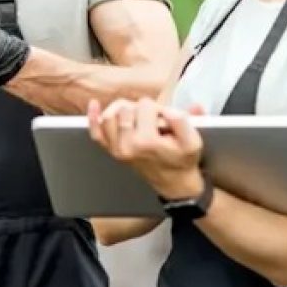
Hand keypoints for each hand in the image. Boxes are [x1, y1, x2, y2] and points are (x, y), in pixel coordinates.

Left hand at [88, 97, 204, 198]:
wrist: (174, 182)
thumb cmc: (182, 159)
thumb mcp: (193, 141)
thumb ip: (183, 121)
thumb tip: (168, 110)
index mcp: (146, 142)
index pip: (145, 105)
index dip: (158, 108)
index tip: (166, 121)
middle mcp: (126, 145)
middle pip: (126, 107)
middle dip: (141, 108)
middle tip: (154, 121)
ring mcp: (116, 149)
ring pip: (110, 114)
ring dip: (123, 110)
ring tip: (138, 117)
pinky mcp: (112, 150)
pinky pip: (96, 132)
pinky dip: (94, 117)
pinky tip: (94, 104)